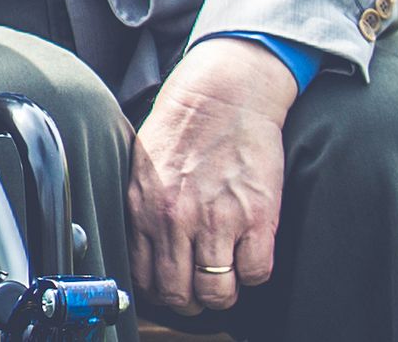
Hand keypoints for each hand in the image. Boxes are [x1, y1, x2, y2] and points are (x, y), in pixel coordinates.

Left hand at [126, 37, 296, 314]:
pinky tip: (247, 256)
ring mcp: (216, 220)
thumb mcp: (142, 166)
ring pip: (217, 292)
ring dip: (222, 293)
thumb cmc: (183, 126)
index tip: (171, 285)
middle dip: (190, 301)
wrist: (223, 95)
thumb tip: (143, 247)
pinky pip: (255, 273)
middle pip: (179, 294)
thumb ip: (141, 208)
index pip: (143, 276)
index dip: (160, 290)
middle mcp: (175, 219)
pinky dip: (253, 274)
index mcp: (142, 207)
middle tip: (199, 290)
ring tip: (225, 278)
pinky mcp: (255, 217)